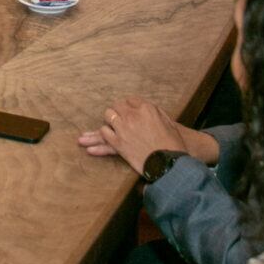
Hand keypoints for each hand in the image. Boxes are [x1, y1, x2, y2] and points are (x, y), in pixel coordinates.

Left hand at [75, 96, 218, 175]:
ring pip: (108, 118)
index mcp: (146, 108)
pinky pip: (105, 136)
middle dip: (116, 112)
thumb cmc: (173, 143)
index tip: (125, 109)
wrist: (171, 162)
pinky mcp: (119, 144)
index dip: (127, 106)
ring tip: (93, 133)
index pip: (129, 101)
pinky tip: (90, 147)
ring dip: (106, 123)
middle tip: (114, 118)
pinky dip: (99, 140)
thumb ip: (153, 112)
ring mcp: (124, 129)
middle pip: (116, 107)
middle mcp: (132, 116)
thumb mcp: (167, 121)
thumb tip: (144, 108)